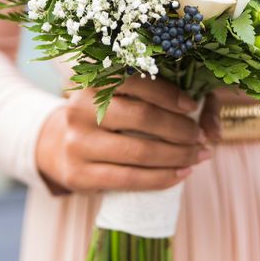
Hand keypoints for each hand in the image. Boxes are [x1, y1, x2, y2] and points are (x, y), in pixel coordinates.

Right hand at [35, 76, 221, 193]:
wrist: (58, 145)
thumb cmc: (103, 116)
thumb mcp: (116, 96)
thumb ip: (150, 93)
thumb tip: (199, 106)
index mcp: (94, 81)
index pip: (139, 83)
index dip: (170, 95)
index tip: (193, 106)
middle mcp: (81, 108)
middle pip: (143, 118)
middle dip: (180, 129)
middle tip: (201, 137)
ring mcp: (77, 143)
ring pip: (140, 152)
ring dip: (178, 156)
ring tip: (198, 156)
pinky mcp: (79, 174)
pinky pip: (130, 179)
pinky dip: (162, 178)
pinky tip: (181, 175)